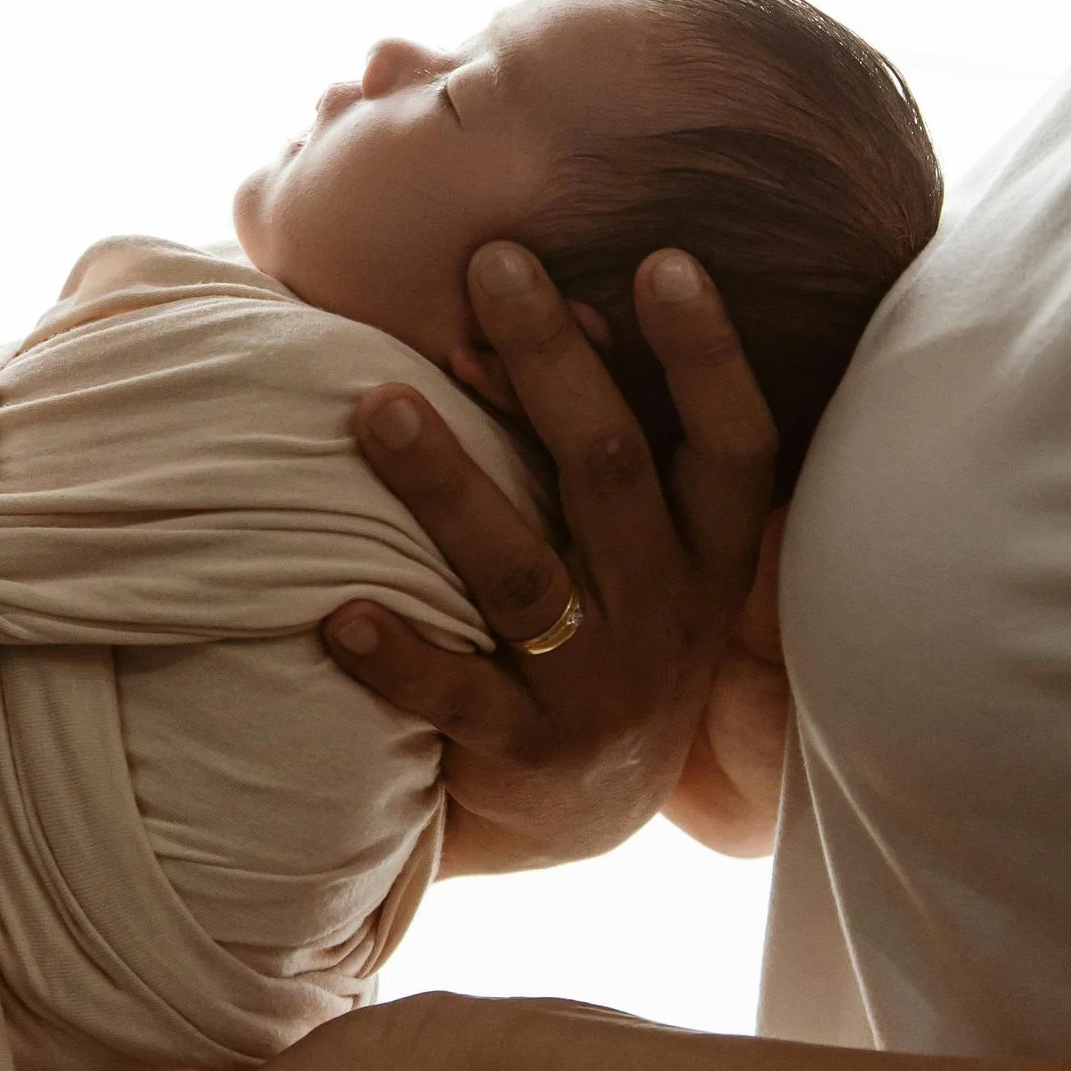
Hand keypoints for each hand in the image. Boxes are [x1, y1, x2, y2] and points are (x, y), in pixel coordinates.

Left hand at [331, 243, 775, 870]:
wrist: (589, 810)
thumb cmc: (609, 626)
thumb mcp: (652, 551)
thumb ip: (618, 450)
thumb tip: (563, 304)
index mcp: (710, 557)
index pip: (733, 446)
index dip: (705, 356)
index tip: (665, 260)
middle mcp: (667, 617)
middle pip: (611, 474)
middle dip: (550, 364)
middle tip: (492, 263)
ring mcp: (599, 689)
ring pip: (520, 574)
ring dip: (447, 484)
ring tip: (376, 404)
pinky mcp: (524, 753)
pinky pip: (457, 697)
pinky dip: (399, 655)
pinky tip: (338, 610)